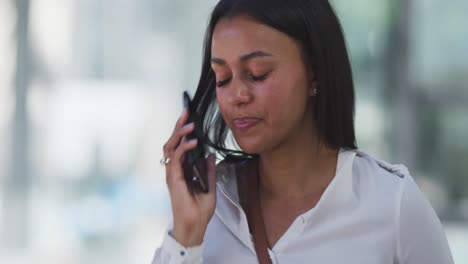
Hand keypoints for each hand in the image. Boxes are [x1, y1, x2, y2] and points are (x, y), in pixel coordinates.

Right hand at [162, 109, 216, 246]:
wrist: (195, 226)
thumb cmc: (200, 211)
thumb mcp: (210, 186)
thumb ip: (209, 170)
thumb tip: (210, 155)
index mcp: (182, 170)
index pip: (180, 145)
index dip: (183, 131)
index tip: (190, 117)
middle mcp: (175, 169)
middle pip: (172, 142)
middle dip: (178, 126)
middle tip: (186, 112)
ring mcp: (172, 174)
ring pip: (170, 147)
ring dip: (179, 134)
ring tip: (190, 125)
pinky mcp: (173, 179)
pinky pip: (176, 158)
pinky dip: (184, 148)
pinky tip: (194, 142)